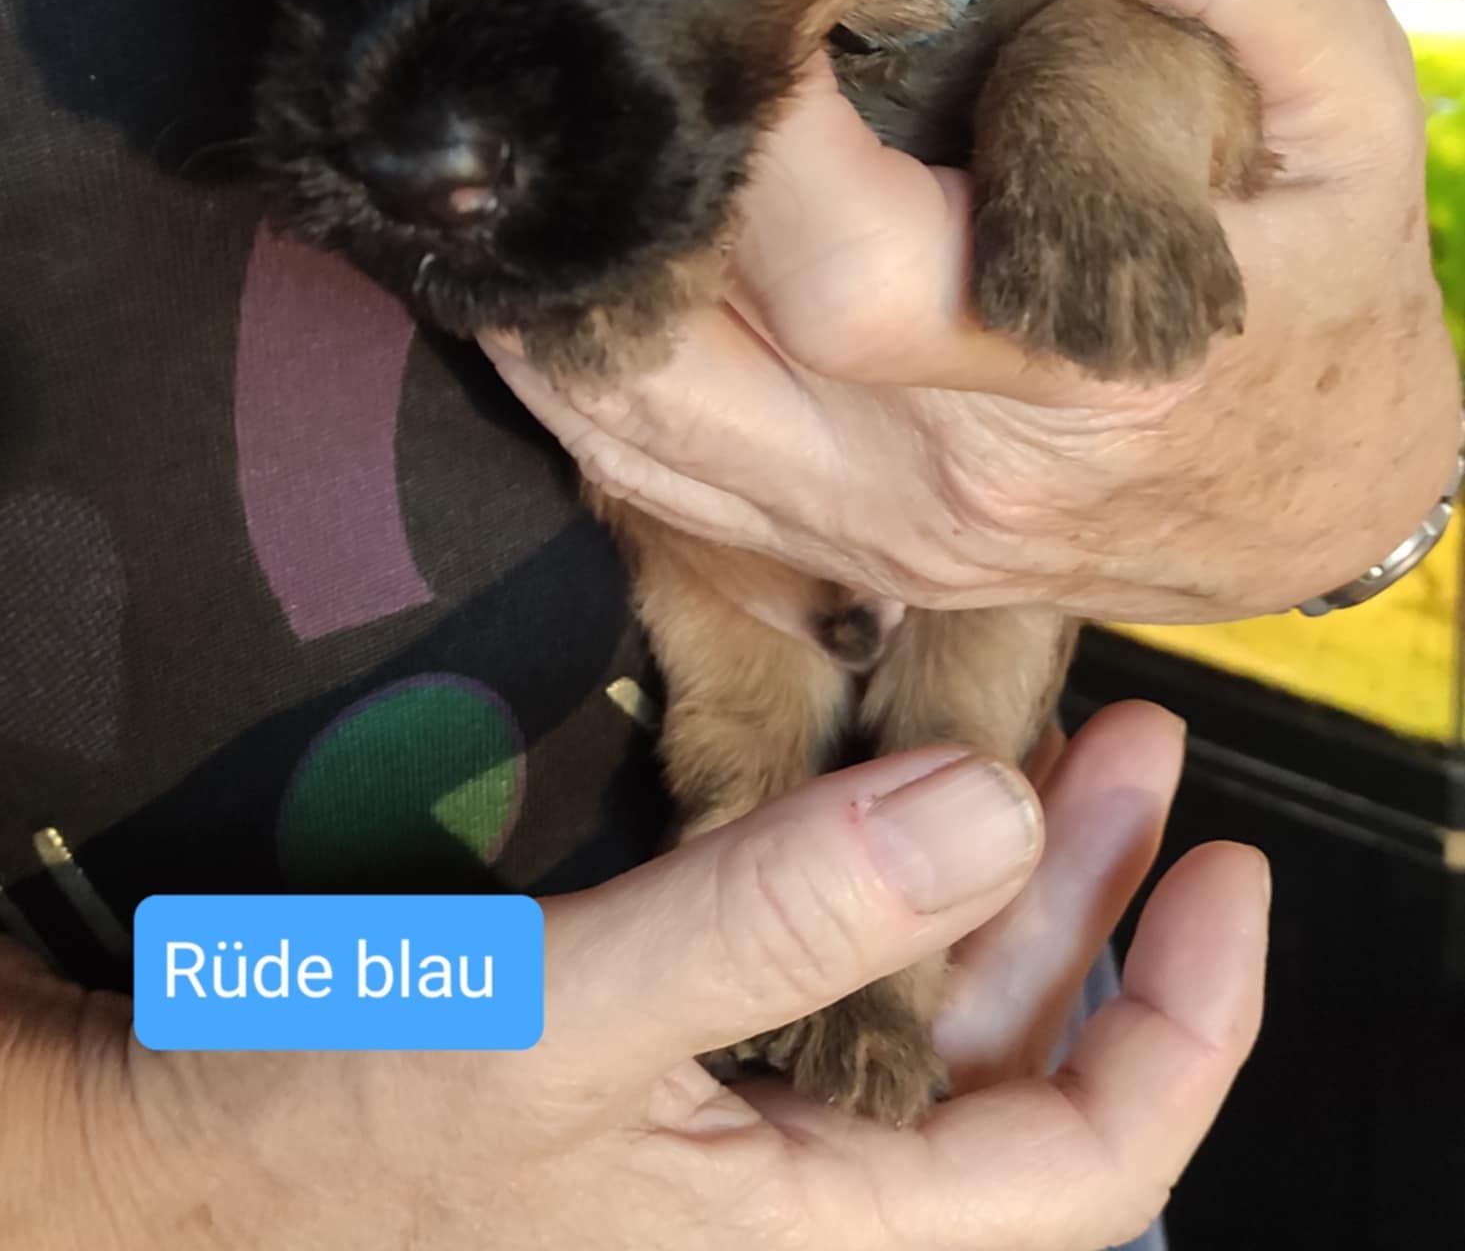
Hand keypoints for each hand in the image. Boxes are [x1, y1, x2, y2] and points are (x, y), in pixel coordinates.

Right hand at [2, 704, 1264, 1250]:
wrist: (166, 1158)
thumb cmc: (338, 1117)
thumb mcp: (559, 1019)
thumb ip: (776, 925)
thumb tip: (992, 812)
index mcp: (807, 1240)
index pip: (1078, 1169)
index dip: (1183, 1024)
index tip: (1233, 871)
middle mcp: (794, 1203)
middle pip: (1016, 1066)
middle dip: (1099, 904)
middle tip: (1143, 748)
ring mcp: (735, 1136)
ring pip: (928, 1014)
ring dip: (1001, 874)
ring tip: (1062, 741)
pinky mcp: (675, 1074)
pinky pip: (827, 983)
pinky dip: (884, 883)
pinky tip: (906, 791)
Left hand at [484, 0, 1459, 622]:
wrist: (1328, 487)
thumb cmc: (1331, 277)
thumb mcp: (1346, 95)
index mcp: (1083, 364)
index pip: (842, 267)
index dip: (747, 128)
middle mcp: (950, 479)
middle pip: (690, 360)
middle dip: (620, 196)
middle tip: (610, 58)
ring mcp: (878, 536)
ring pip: (632, 435)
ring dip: (562, 290)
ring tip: (557, 153)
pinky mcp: (840, 552)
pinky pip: (649, 488)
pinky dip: (579, 379)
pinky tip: (578, 267)